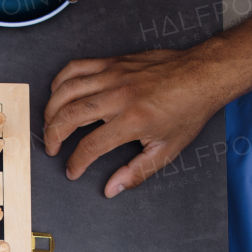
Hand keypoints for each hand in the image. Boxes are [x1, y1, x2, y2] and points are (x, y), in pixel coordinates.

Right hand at [43, 48, 235, 195]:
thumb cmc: (188, 111)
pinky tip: (58, 95)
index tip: (72, 170)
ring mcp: (113, 76)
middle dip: (53, 136)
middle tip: (52, 148)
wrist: (202, 74)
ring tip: (49, 125)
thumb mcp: (167, 149)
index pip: (90, 146)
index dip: (75, 163)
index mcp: (133, 121)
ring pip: (66, 90)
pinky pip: (75, 67)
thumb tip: (111, 189)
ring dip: (50, 110)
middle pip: (69, 116)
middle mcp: (119, 96)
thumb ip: (136, 172)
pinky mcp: (112, 62)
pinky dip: (60, 81)